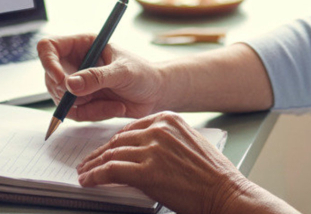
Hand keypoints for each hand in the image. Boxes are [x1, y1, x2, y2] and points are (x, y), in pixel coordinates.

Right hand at [36, 34, 165, 120]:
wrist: (155, 94)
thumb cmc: (143, 74)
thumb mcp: (122, 72)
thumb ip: (97, 77)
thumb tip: (69, 85)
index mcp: (82, 45)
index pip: (48, 47)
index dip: (48, 62)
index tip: (62, 80)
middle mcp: (75, 63)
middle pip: (51, 78)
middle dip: (70, 94)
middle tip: (91, 98)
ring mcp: (77, 84)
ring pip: (62, 100)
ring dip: (88, 107)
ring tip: (115, 103)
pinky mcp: (82, 102)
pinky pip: (76, 114)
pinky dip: (95, 114)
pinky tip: (116, 108)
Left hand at [76, 112, 256, 213]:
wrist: (226, 192)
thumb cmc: (213, 174)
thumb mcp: (189, 143)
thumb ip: (165, 140)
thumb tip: (141, 149)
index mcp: (168, 119)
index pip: (130, 129)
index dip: (112, 142)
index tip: (103, 150)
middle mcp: (158, 130)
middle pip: (118, 141)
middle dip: (100, 153)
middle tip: (88, 162)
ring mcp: (151, 150)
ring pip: (111, 155)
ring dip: (93, 166)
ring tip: (85, 173)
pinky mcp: (146, 172)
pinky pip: (110, 171)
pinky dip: (95, 176)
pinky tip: (88, 181)